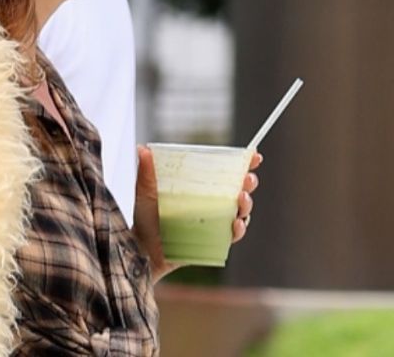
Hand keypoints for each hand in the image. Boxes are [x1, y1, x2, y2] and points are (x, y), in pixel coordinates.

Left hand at [131, 145, 262, 277]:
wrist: (142, 248)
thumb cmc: (145, 218)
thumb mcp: (146, 192)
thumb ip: (146, 172)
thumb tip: (143, 149)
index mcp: (199, 187)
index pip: (225, 173)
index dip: (243, 164)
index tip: (254, 156)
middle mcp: (210, 203)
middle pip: (238, 190)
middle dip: (248, 183)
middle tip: (247, 179)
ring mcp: (214, 222)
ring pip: (240, 212)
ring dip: (246, 204)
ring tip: (241, 198)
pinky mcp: (214, 240)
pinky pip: (232, 235)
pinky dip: (238, 229)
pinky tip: (236, 223)